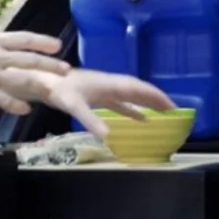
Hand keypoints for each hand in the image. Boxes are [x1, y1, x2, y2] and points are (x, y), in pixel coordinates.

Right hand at [0, 31, 70, 114]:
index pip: (23, 39)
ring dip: (40, 84)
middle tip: (66, 68)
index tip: (57, 45)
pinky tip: (26, 110)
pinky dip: (16, 104)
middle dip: (50, 64)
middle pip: (29, 59)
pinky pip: (3, 99)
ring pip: (21, 78)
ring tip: (54, 90)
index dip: (42, 42)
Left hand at [38, 69, 177, 139]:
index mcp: (110, 83)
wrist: (43, 81)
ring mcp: (105, 90)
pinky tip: (140, 119)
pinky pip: (122, 103)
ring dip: (148, 104)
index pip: (139, 89)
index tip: (173, 106)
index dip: (157, 97)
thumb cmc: (58, 90)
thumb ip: (90, 120)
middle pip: (139, 91)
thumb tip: (108, 136)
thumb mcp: (74, 105)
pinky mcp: (98, 96)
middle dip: (158, 100)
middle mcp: (111, 84)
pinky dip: (133, 110)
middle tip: (176, 112)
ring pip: (132, 96)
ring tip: (164, 114)